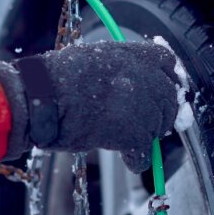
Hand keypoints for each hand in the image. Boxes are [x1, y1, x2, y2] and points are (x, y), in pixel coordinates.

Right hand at [0, 42, 181, 171]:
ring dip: (146, 136)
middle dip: (159, 114)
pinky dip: (136, 160)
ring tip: (123, 138)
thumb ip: (123, 67)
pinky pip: (145, 154)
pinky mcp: (135, 134)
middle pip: (170, 99)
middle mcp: (147, 77)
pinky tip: (126, 157)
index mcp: (135, 54)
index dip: (168, 81)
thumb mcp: (97, 57)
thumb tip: (136, 82)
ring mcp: (144, 106)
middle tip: (142, 124)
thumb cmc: (58, 78)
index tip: (164, 93)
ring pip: (159, 128)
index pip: (169, 65)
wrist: (43, 98)